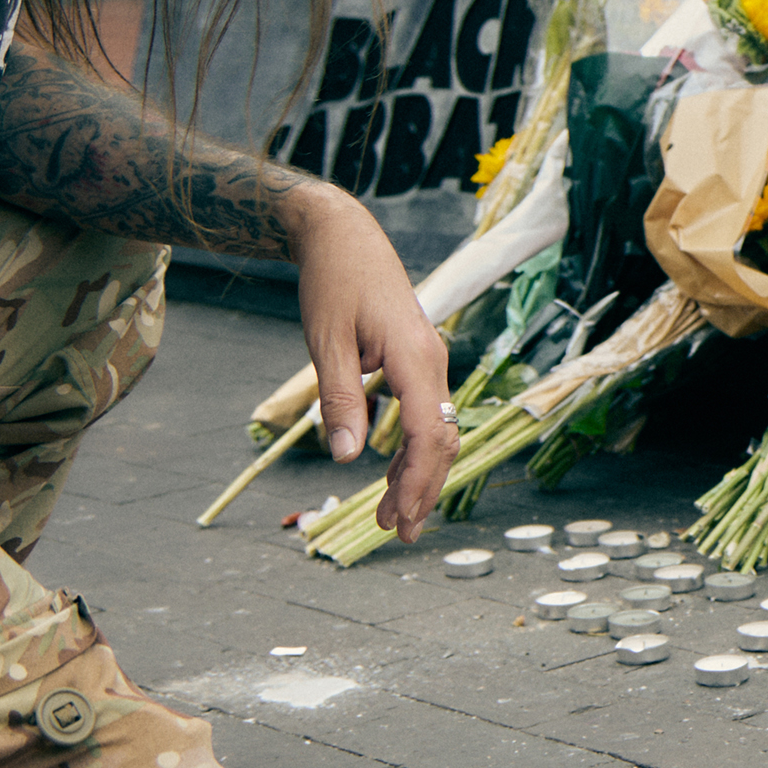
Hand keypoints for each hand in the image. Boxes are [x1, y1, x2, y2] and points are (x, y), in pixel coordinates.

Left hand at [287, 183, 455, 541]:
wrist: (342, 235)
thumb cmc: (333, 281)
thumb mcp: (325, 342)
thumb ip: (339, 399)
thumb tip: (346, 458)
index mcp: (414, 356)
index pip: (429, 432)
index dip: (416, 480)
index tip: (398, 517)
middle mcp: (432, 360)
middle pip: (442, 439)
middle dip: (422, 489)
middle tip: (396, 533)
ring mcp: (429, 360)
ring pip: (438, 430)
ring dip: (419, 473)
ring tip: (394, 515)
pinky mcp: (416, 360)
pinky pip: (427, 413)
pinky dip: (414, 448)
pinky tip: (394, 471)